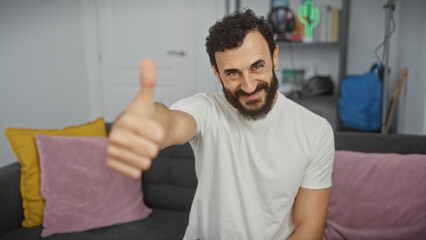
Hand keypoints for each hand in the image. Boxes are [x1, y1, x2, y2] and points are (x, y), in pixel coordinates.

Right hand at [106, 59, 163, 178]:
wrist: (139, 132)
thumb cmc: (145, 116)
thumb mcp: (148, 100)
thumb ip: (148, 83)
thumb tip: (147, 61)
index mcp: (125, 117)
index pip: (134, 124)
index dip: (149, 130)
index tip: (160, 135)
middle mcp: (115, 132)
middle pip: (131, 144)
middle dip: (147, 148)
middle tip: (155, 148)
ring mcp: (111, 147)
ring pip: (129, 159)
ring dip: (142, 160)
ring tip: (148, 156)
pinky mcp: (111, 161)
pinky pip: (123, 171)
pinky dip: (133, 170)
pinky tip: (139, 164)